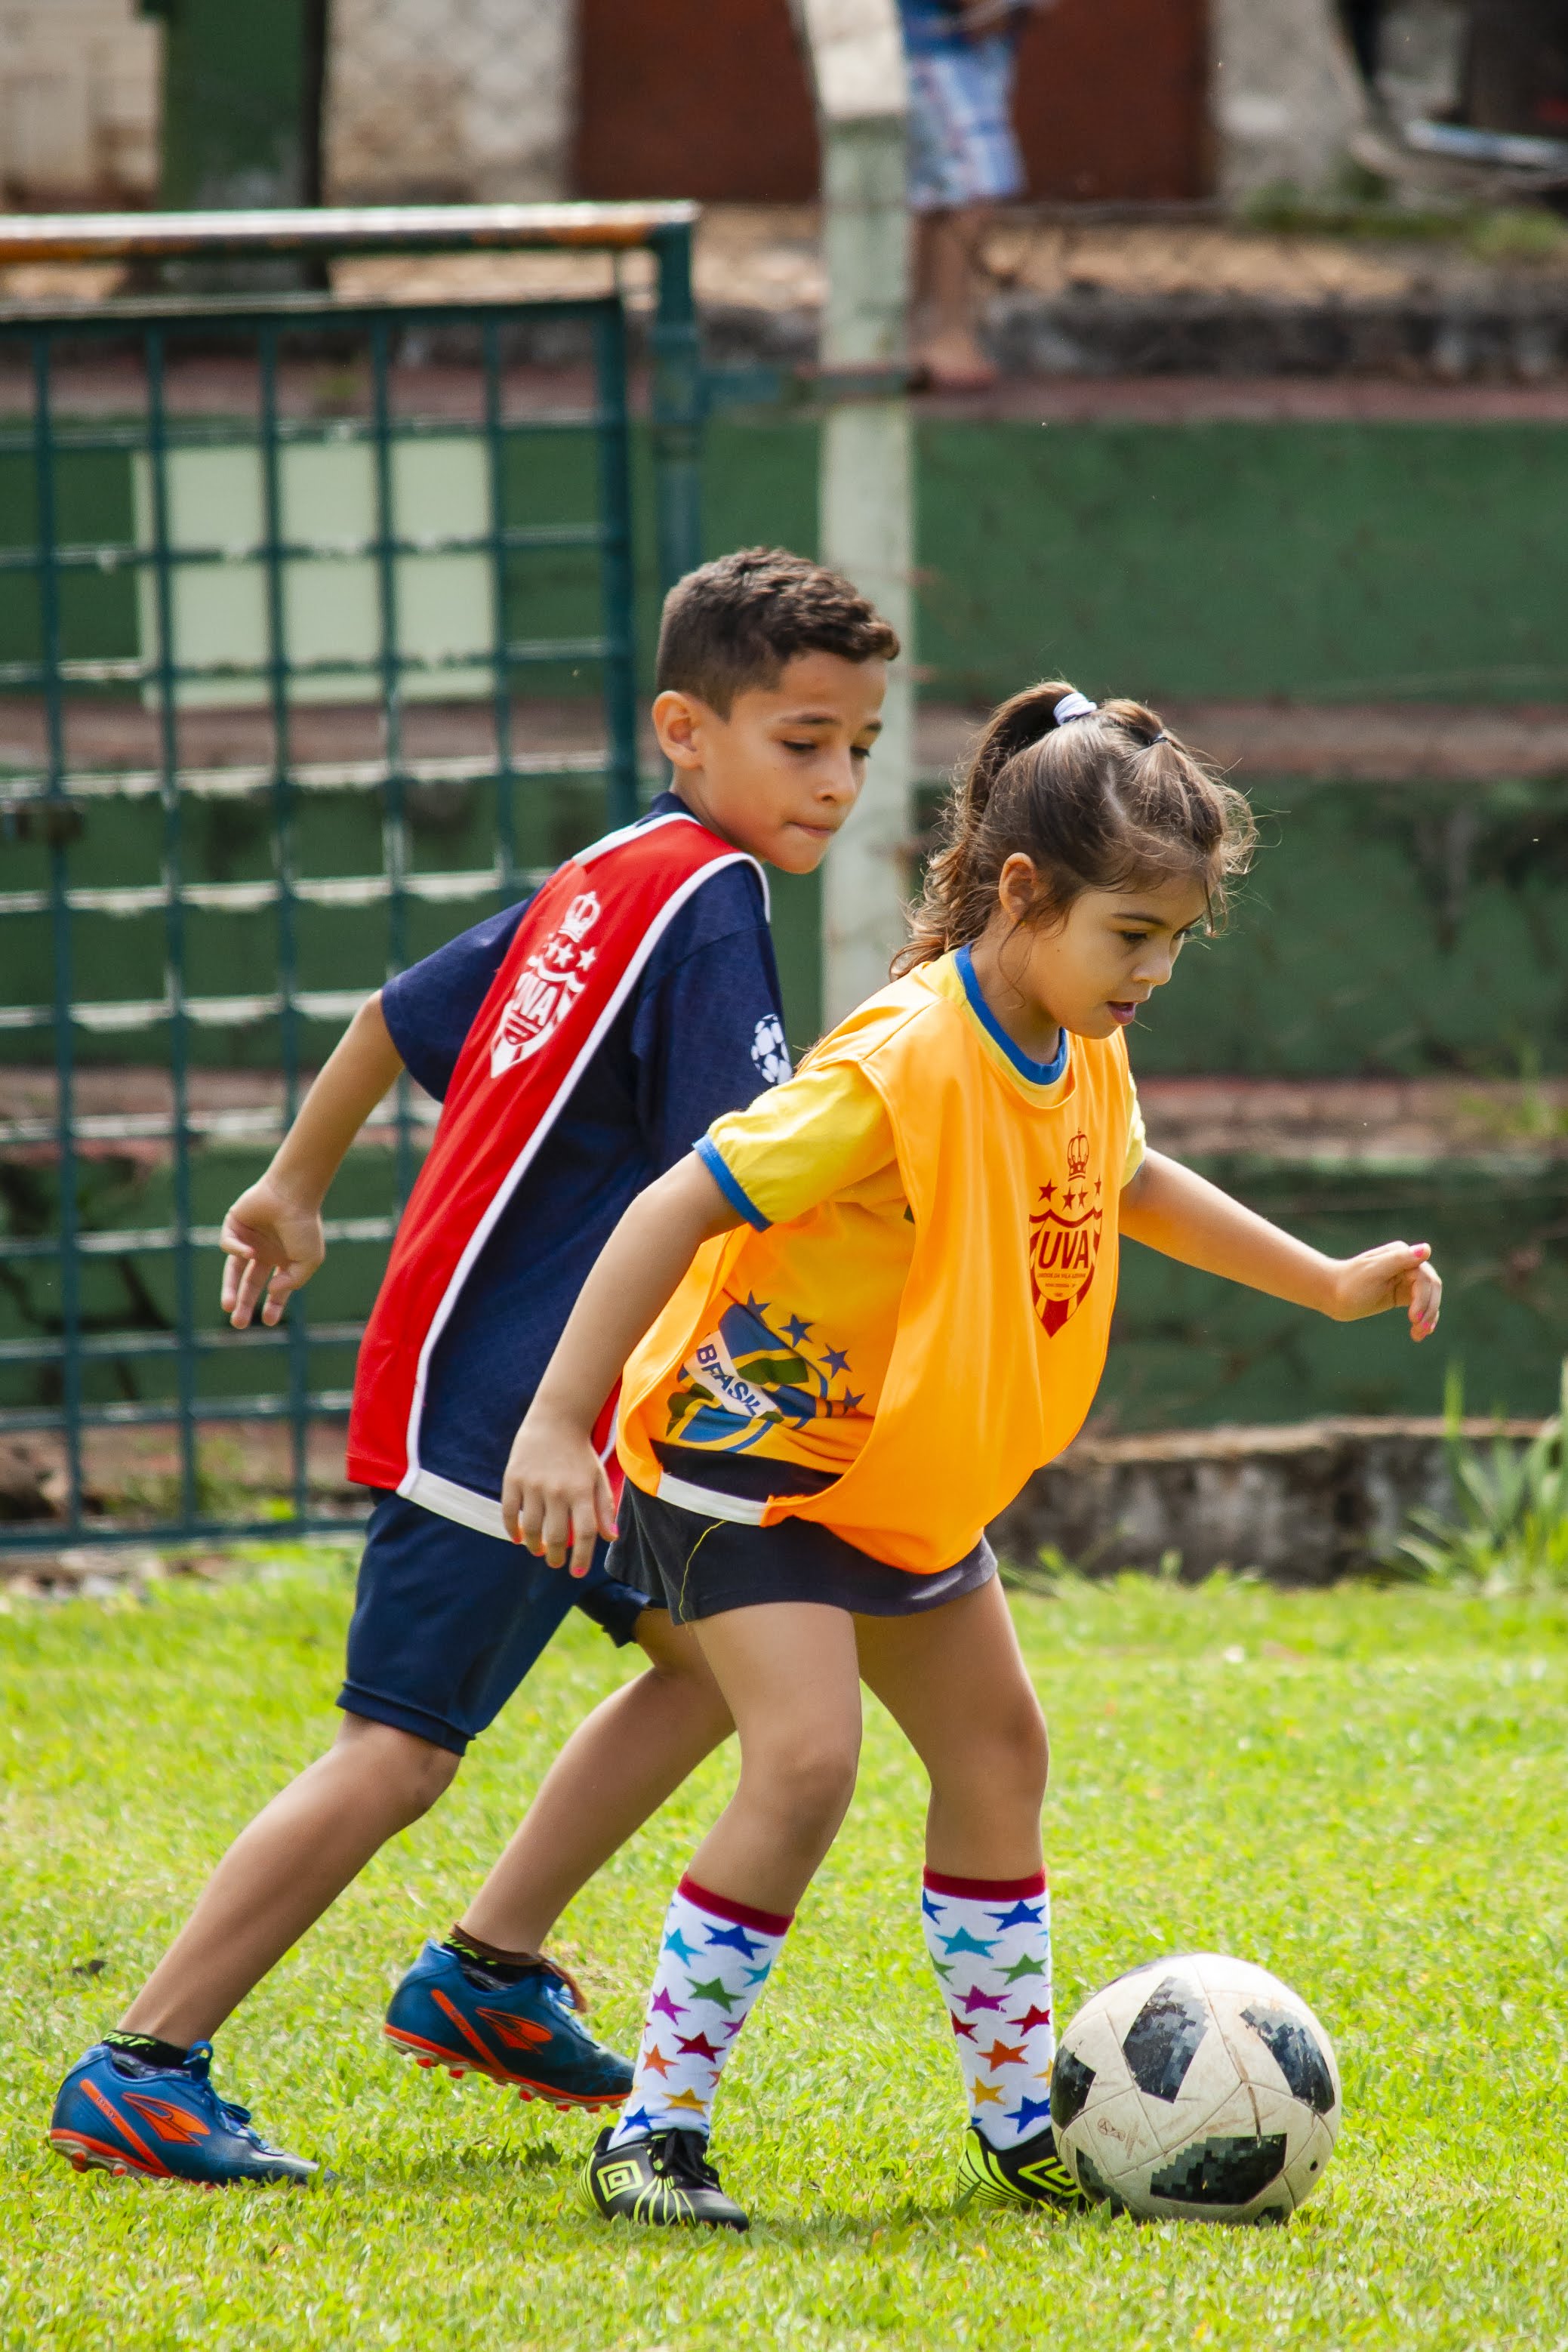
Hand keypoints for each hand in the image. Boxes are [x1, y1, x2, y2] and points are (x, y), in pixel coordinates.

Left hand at [219, 1179, 325, 1328]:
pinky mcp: (233, 1225)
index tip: (270, 1321)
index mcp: (283, 1259)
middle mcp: (265, 1251)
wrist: (291, 1194)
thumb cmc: (304, 1226)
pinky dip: (236, 1251)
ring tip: (228, 1307)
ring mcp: (248, 1239)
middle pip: (250, 1283)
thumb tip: (272, 1292)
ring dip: (230, 1289)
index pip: (275, 1289)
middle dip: (244, 1304)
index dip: (273, 1305)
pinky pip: (228, 1246)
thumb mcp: (308, 1261)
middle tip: (238, 1324)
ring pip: (233, 1269)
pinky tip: (250, 1251)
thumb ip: (293, 1282)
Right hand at [501, 1404, 617, 1577]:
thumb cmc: (580, 1454)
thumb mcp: (599, 1477)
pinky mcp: (514, 1478)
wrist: (556, 1421)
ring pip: (531, 1528)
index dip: (581, 1557)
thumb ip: (605, 1508)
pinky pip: (510, 1512)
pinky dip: (512, 1529)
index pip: (584, 1533)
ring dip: (534, 1546)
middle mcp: (558, 1490)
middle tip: (554, 1563)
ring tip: (538, 1550)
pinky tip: (518, 1538)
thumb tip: (611, 1538)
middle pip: (556, 1536)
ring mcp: (533, 1484)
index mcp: (582, 1491)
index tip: (577, 1573)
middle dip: (555, 1557)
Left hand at [1327, 1240, 1441, 1340]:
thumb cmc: (1349, 1283)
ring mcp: (1406, 1279)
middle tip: (1420, 1329)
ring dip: (1428, 1317)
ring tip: (1419, 1335)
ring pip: (1429, 1298)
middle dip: (1429, 1309)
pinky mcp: (1402, 1294)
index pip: (1425, 1277)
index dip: (1424, 1298)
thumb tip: (1426, 1249)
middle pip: (1431, 1288)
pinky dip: (1423, 1318)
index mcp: (1402, 1254)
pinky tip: (1420, 1332)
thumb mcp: (1374, 1272)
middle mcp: (1407, 1264)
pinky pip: (1420, 1305)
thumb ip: (1399, 1260)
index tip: (1414, 1318)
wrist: (1330, 1294)